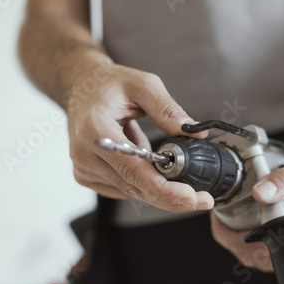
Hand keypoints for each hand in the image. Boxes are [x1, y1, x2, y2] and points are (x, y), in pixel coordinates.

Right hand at [67, 62, 213, 212]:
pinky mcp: (85, 175)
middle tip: (202, 199)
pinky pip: (122, 188)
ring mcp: (83, 167)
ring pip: (131, 191)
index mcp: (95, 129)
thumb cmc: (110, 84)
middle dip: (171, 197)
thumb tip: (196, 133)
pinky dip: (140, 179)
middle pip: (134, 188)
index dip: (164, 189)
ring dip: (155, 182)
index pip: (133, 169)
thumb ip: (169, 110)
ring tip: (154, 150)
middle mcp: (84, 153)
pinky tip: (139, 157)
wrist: (81, 86)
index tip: (190, 197)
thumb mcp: (144, 85)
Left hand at [211, 147, 283, 269]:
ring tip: (239, 222)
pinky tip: (265, 224)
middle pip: (262, 260)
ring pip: (274, 258)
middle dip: (237, 243)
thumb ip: (282, 181)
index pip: (259, 255)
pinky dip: (270, 241)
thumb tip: (259, 193)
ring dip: (253, 243)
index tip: (221, 225)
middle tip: (225, 222)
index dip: (233, 242)